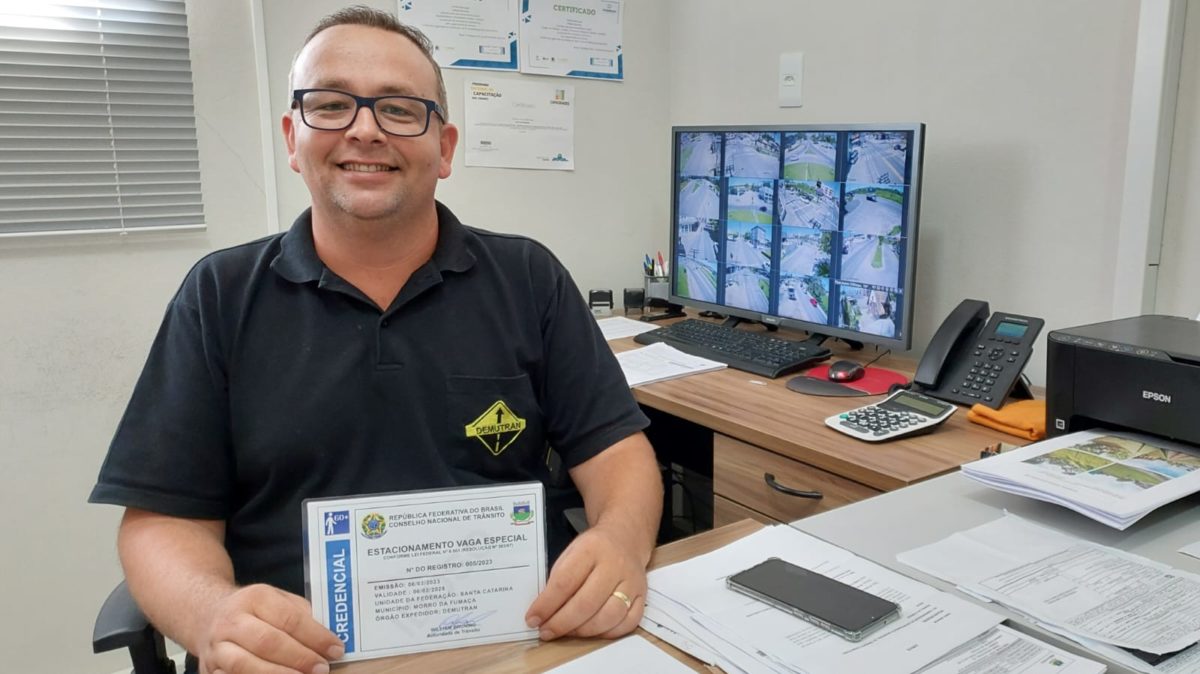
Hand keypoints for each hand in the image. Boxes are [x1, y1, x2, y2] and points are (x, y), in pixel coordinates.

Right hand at [196, 584, 344, 673]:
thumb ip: (302, 615)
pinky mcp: (209, 669)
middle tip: (322, 668)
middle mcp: (231, 621)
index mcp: (255, 597)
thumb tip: (328, 638)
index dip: (315, 636)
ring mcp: (217, 647)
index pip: (289, 618)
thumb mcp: (278, 600)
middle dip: (299, 658)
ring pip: (244, 665)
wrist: (207, 615)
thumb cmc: (254, 610)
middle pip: (267, 642)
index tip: (336, 649)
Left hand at [524, 525, 647, 639]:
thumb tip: (543, 612)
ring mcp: (632, 582)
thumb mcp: (571, 552)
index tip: (532, 618)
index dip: (546, 605)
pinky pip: (628, 623)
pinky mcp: (643, 596)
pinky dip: (607, 633)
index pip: (565, 582)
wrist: (625, 538)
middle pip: (586, 603)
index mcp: (591, 549)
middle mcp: (614, 565)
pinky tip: (591, 632)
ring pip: (608, 617)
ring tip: (566, 632)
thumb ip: (558, 579)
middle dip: (562, 623)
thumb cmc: (593, 549)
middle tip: (546, 632)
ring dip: (583, 632)